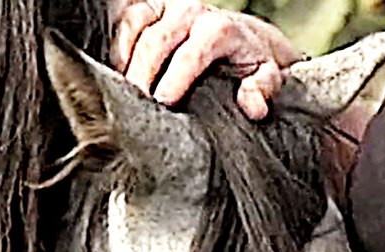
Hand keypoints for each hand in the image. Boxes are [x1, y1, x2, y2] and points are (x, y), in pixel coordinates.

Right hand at [112, 0, 300, 119]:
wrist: (240, 37)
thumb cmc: (249, 63)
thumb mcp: (266, 77)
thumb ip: (262, 90)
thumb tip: (254, 107)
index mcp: (220, 29)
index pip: (191, 54)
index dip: (175, 80)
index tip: (164, 104)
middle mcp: (192, 11)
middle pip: (156, 42)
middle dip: (143, 75)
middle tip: (136, 105)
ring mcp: (168, 5)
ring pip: (135, 26)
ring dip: (125, 61)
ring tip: (126, 93)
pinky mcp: (150, 5)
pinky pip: (125, 20)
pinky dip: (118, 47)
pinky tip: (121, 73)